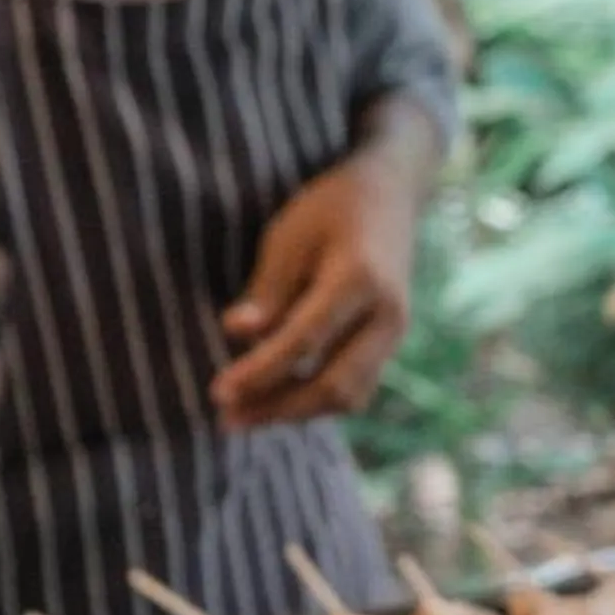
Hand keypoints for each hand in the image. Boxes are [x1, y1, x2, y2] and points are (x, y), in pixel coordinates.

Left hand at [210, 138, 426, 431]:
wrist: (389, 195)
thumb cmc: (329, 210)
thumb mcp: (289, 236)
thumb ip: (267, 290)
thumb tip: (237, 335)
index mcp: (360, 279)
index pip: (305, 341)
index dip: (260, 372)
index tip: (219, 392)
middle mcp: (387, 316)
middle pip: (334, 385)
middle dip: (279, 408)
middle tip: (228, 418)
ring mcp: (395, 335)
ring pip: (349, 397)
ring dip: (296, 412)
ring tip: (246, 415)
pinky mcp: (389, 346)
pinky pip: (355, 389)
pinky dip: (314, 400)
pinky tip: (275, 399)